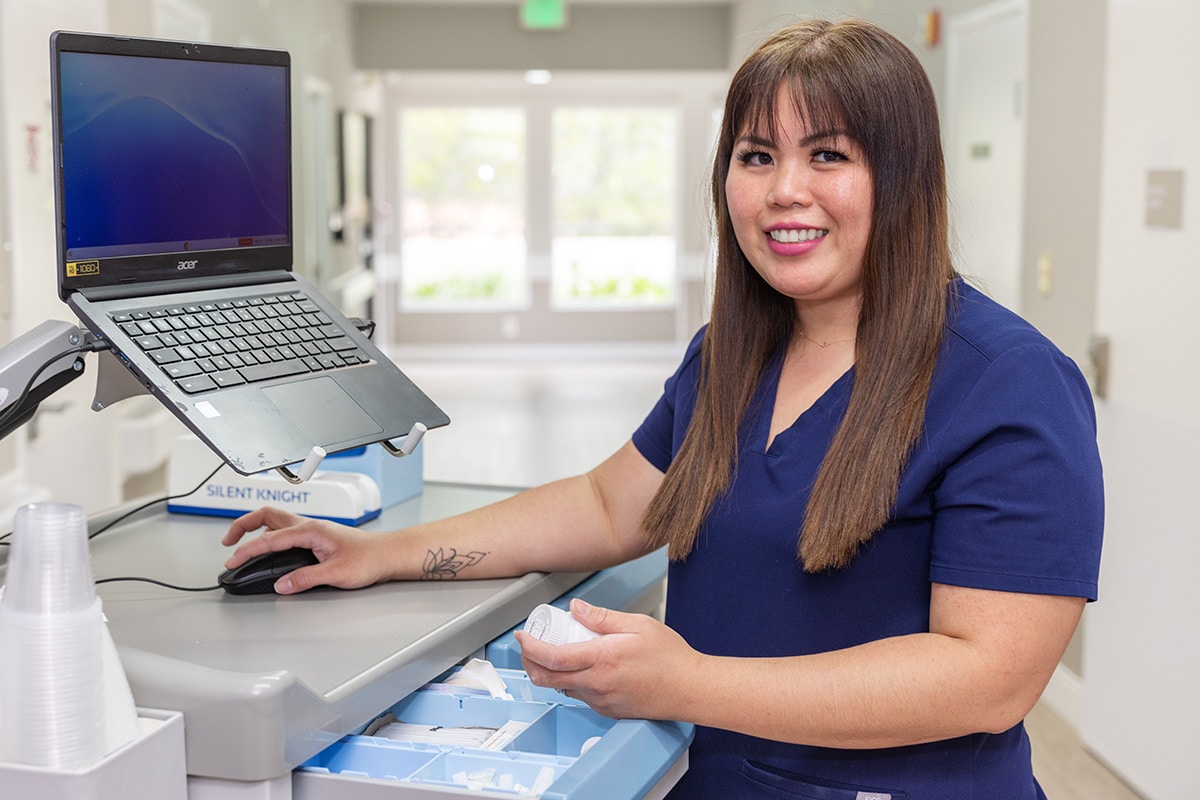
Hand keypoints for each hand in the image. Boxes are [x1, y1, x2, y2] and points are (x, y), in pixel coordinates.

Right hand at [221, 506, 390, 593]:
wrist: (387, 554)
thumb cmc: (368, 559)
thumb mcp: (335, 574)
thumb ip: (305, 579)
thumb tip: (281, 585)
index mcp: (310, 530)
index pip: (269, 538)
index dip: (247, 550)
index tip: (232, 560)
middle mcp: (309, 525)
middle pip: (267, 516)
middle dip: (243, 526)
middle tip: (228, 543)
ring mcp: (313, 529)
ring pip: (276, 521)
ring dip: (256, 529)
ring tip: (242, 544)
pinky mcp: (317, 536)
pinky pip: (286, 530)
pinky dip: (270, 535)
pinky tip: (268, 548)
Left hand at [515, 599, 701, 720]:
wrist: (690, 689)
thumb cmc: (670, 658)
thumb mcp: (637, 624)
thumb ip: (602, 617)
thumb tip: (576, 609)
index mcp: (601, 660)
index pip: (551, 657)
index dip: (529, 647)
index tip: (523, 636)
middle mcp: (596, 684)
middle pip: (546, 679)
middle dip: (529, 662)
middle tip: (529, 646)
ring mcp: (601, 701)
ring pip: (562, 688)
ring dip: (551, 671)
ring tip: (558, 651)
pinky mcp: (607, 711)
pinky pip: (580, 696)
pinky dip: (571, 681)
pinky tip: (583, 667)